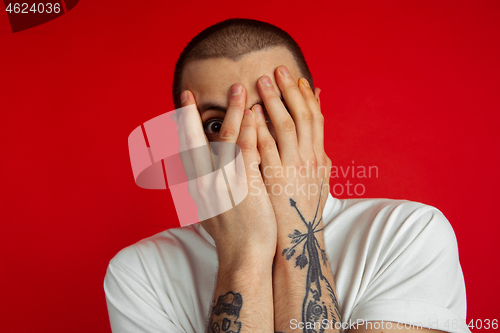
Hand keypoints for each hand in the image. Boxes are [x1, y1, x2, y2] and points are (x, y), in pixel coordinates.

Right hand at [178, 85, 276, 264]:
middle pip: (194, 142)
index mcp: (195, 189)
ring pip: (225, 139)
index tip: (178, 112)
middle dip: (190, 116)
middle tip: (187, 93)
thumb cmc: (230, 236)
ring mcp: (223, 183)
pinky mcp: (244, 186)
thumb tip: (196, 181)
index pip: (183, 153)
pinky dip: (248, 129)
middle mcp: (203, 183)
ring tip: (238, 89)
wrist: (243, 257)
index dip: (180, 130)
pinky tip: (253, 113)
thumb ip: (202, 192)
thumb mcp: (208, 212)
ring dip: (231, 111)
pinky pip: (245, 151)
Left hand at [253, 65, 330, 241]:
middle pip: (303, 117)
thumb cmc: (303, 209)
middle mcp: (309, 160)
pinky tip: (251, 114)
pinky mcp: (275, 180)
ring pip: (286, 127)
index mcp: (318, 158)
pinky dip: (261, 129)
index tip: (298, 79)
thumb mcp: (318, 181)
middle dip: (291, 92)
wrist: (297, 240)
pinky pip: (267, 149)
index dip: (307, 97)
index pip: (316, 120)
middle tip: (279, 70)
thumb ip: (318, 156)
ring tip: (262, 82)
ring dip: (275, 102)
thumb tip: (319, 139)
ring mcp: (293, 169)